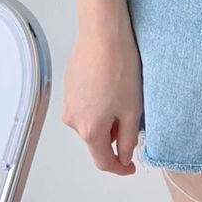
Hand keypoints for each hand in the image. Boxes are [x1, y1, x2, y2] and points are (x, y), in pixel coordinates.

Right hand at [62, 20, 143, 174]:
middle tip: (133, 117)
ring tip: (124, 94)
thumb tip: (124, 155)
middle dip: (114, 135)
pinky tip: (112, 83)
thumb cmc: (118, 66)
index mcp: (89, 129)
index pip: (103, 161)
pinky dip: (99, 101)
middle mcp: (73, 119)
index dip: (119, 167)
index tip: (130, 167)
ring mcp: (69, 100)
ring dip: (107, 116)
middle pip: (96, 139)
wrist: (103, 33)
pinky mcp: (70, 84)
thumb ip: (128, 138)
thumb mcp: (132, 109)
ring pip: (91, 120)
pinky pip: (86, 103)